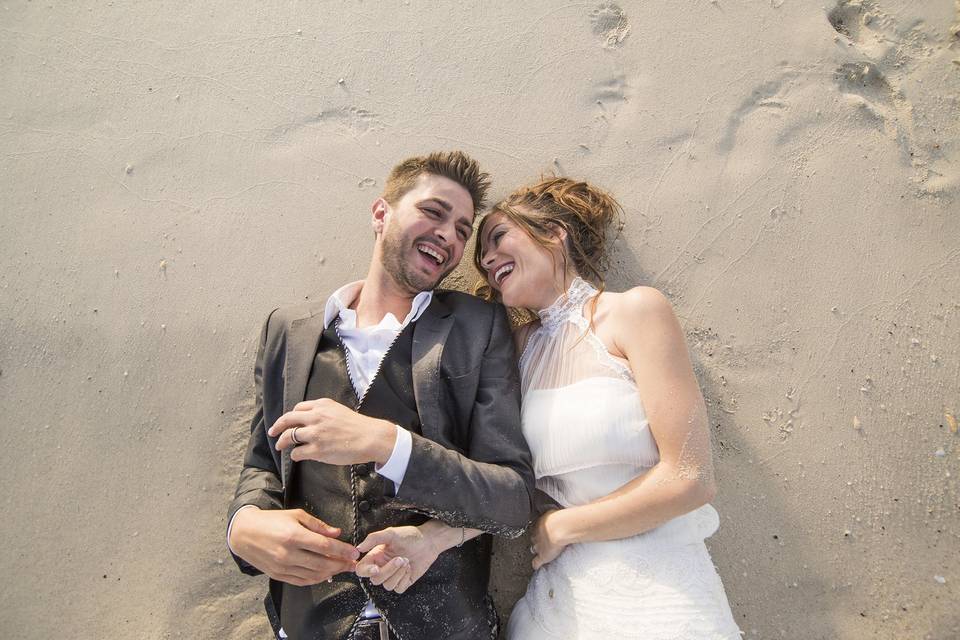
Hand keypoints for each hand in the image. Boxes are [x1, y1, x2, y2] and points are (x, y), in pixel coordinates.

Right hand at [229, 507, 359, 585]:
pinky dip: (316, 579)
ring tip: (341, 568)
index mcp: (294, 536)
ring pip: (313, 575)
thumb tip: (337, 533)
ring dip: (331, 573)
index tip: (354, 553)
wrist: (245, 533)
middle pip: (322, 563)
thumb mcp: (296, 515)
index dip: (342, 550)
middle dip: (341, 564)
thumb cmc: (271, 521)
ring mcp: (282, 567)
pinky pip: (301, 581)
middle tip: (353, 564)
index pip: (325, 546)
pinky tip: (325, 574)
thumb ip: (318, 525)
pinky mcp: (278, 575)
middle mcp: (288, 554)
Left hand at [268, 398, 395, 465]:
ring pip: (289, 436)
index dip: (289, 416)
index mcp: (322, 405)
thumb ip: (323, 413)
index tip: (286, 422)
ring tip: (280, 446)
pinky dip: (294, 455)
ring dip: (282, 442)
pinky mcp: (317, 450)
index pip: (297, 408)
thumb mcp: (338, 410)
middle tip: (272, 432)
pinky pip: (297, 452)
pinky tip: (296, 456)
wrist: (371, 437)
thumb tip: (308, 422)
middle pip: (288, 420)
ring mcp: (315, 434)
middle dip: (277, 427)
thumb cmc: (358, 426)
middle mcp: (316, 417)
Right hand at [354, 525, 442, 593]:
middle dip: (389, 570)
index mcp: (376, 556)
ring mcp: (393, 576)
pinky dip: (404, 579)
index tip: (376, 569)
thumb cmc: (410, 535)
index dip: (366, 572)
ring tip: (407, 561)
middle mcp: (382, 567)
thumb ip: (373, 539)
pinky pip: (398, 589)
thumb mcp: (391, 533)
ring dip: (398, 574)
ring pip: (387, 586)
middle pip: (375, 580)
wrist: (429, 541)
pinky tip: (410, 568)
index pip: (362, 570)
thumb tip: (359, 548)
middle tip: (401, 558)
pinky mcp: (403, 582)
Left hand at [531, 510, 567, 569]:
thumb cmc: (562, 519)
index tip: (545, 532)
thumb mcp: (561, 514)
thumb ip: (561, 517)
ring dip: (537, 550)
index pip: (538, 527)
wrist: (560, 529)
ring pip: (534, 548)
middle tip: (542, 541)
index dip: (542, 531)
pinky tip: (536, 566)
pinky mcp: (542, 556)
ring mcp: (539, 546)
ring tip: (540, 552)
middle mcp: (538, 534)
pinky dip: (536, 564)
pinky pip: (536, 562)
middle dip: (538, 539)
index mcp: (542, 523)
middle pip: (534, 537)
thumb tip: (569, 515)